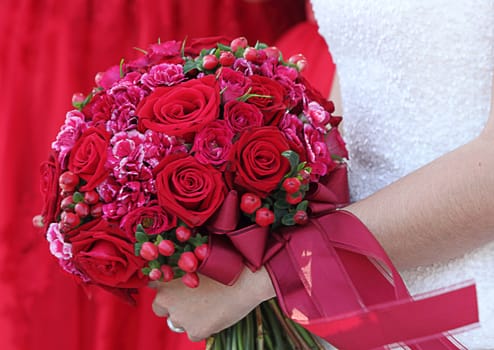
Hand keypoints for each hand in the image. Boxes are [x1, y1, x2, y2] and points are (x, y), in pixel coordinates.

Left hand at [150, 266, 275, 340]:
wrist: (245, 278)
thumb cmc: (224, 263)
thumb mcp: (196, 260)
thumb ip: (180, 270)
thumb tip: (176, 276)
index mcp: (164, 278)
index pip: (152, 283)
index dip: (164, 284)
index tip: (174, 284)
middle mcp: (166, 299)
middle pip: (160, 306)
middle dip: (173, 304)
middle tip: (192, 296)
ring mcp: (179, 317)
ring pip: (178, 321)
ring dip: (189, 315)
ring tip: (210, 302)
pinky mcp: (194, 331)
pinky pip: (194, 332)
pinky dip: (203, 325)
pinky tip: (217, 312)